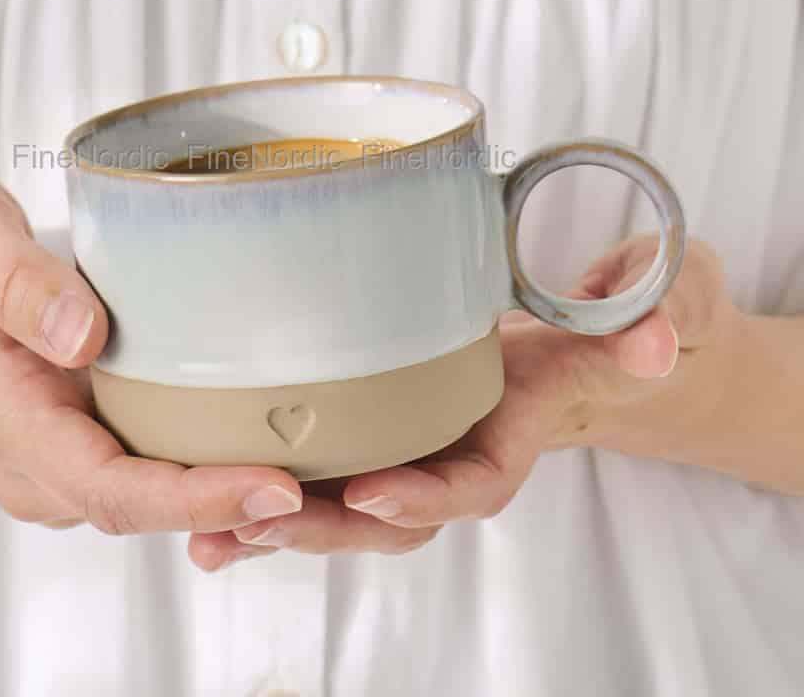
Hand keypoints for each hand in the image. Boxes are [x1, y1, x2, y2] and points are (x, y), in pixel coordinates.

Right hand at [0, 161, 301, 544]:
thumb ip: (16, 283)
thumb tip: (86, 334)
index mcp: (0, 411)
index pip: (108, 485)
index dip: (197, 498)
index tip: (277, 488)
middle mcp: (26, 452)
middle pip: (141, 505)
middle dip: (232, 504)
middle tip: (332, 475)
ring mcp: (43, 449)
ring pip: (143, 493)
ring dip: (221, 489)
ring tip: (312, 459)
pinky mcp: (60, 429)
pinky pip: (134, 462)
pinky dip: (194, 462)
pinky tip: (252, 433)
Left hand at [189, 235, 748, 569]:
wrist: (568, 353)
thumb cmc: (599, 336)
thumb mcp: (639, 320)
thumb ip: (648, 327)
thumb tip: (653, 346)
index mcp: (510, 439)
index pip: (473, 485)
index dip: (426, 498)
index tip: (373, 493)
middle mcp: (450, 463)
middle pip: (387, 516)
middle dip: (324, 526)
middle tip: (258, 521)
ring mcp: (409, 460)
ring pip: (341, 514)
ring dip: (277, 530)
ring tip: (209, 540)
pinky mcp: (374, 444)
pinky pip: (319, 487)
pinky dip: (266, 507)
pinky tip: (208, 523)